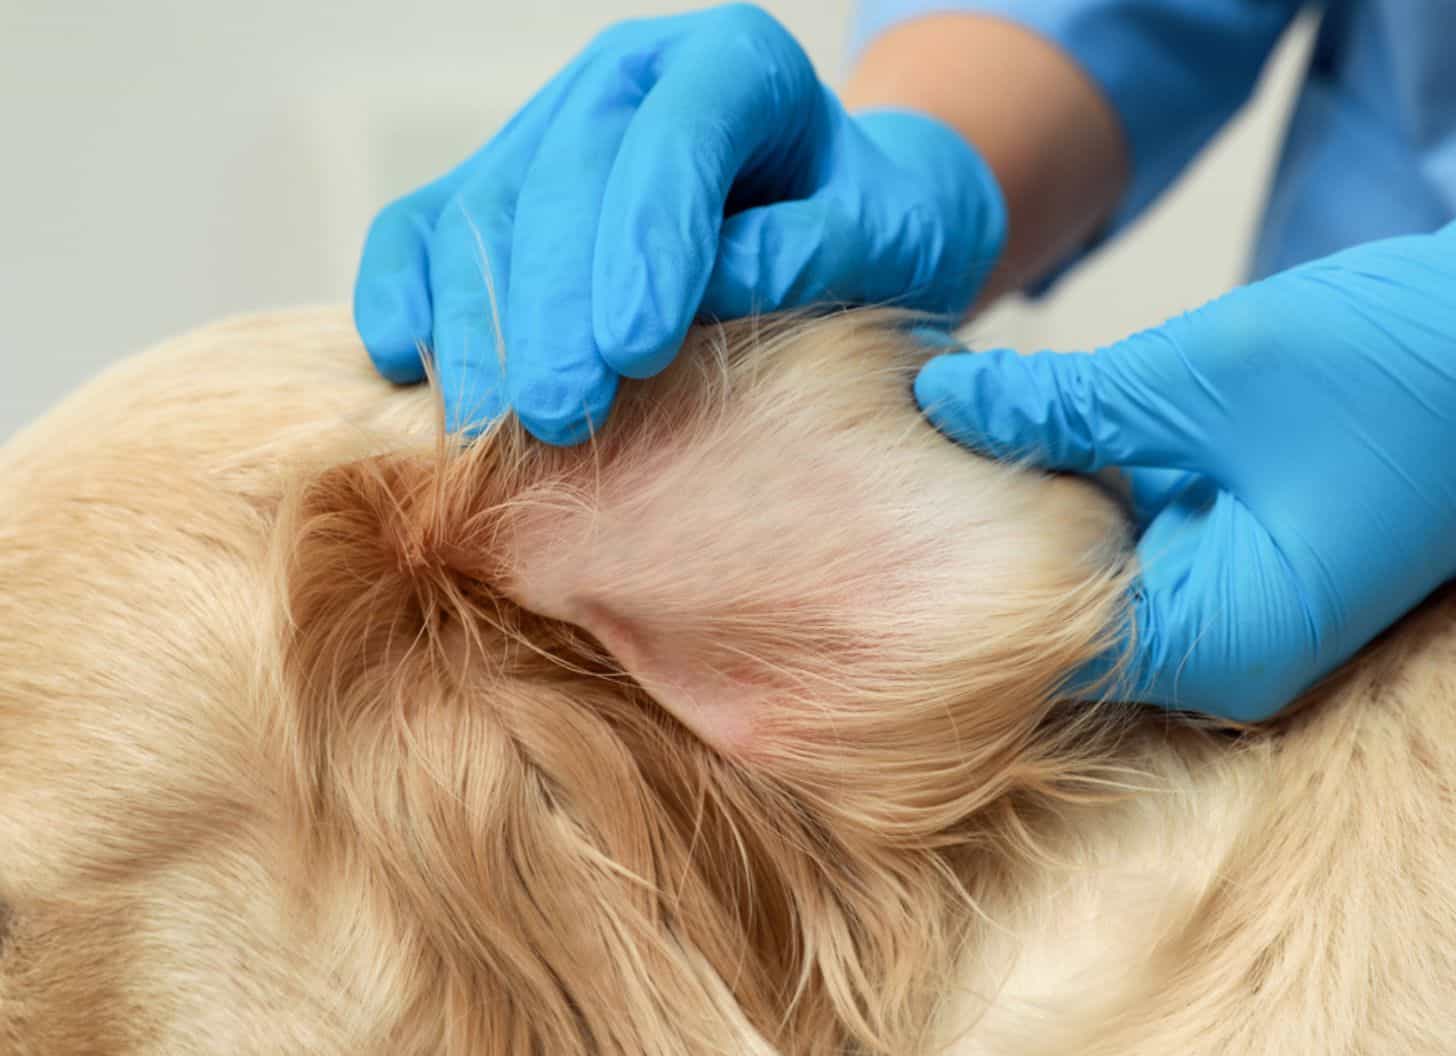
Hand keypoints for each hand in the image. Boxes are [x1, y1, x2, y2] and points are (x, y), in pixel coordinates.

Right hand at [353, 2, 1004, 442]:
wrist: (840, 214)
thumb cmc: (875, 229)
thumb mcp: (889, 240)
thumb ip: (811, 255)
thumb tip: (707, 292)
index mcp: (737, 62)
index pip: (677, 139)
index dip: (645, 245)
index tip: (633, 356)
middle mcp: (629, 75)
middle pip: (561, 180)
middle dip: (552, 310)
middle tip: (556, 420)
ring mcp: (550, 123)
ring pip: (481, 211)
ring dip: (476, 327)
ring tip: (489, 430)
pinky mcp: (496, 181)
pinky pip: (419, 228)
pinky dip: (402, 296)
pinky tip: (406, 367)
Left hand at [914, 207, 1455, 721]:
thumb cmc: (1406, 369)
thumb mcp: (1198, 378)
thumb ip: (1060, 405)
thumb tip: (943, 403)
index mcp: (1221, 642)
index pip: (1040, 648)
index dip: (949, 582)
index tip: (870, 520)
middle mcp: (1233, 651)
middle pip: (1068, 611)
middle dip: (986, 536)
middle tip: (891, 465)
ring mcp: (1252, 606)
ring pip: (1106, 567)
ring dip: (1042, 501)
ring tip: (947, 436)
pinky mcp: (1262, 554)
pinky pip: (1153, 536)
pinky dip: (1100, 485)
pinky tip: (1034, 426)